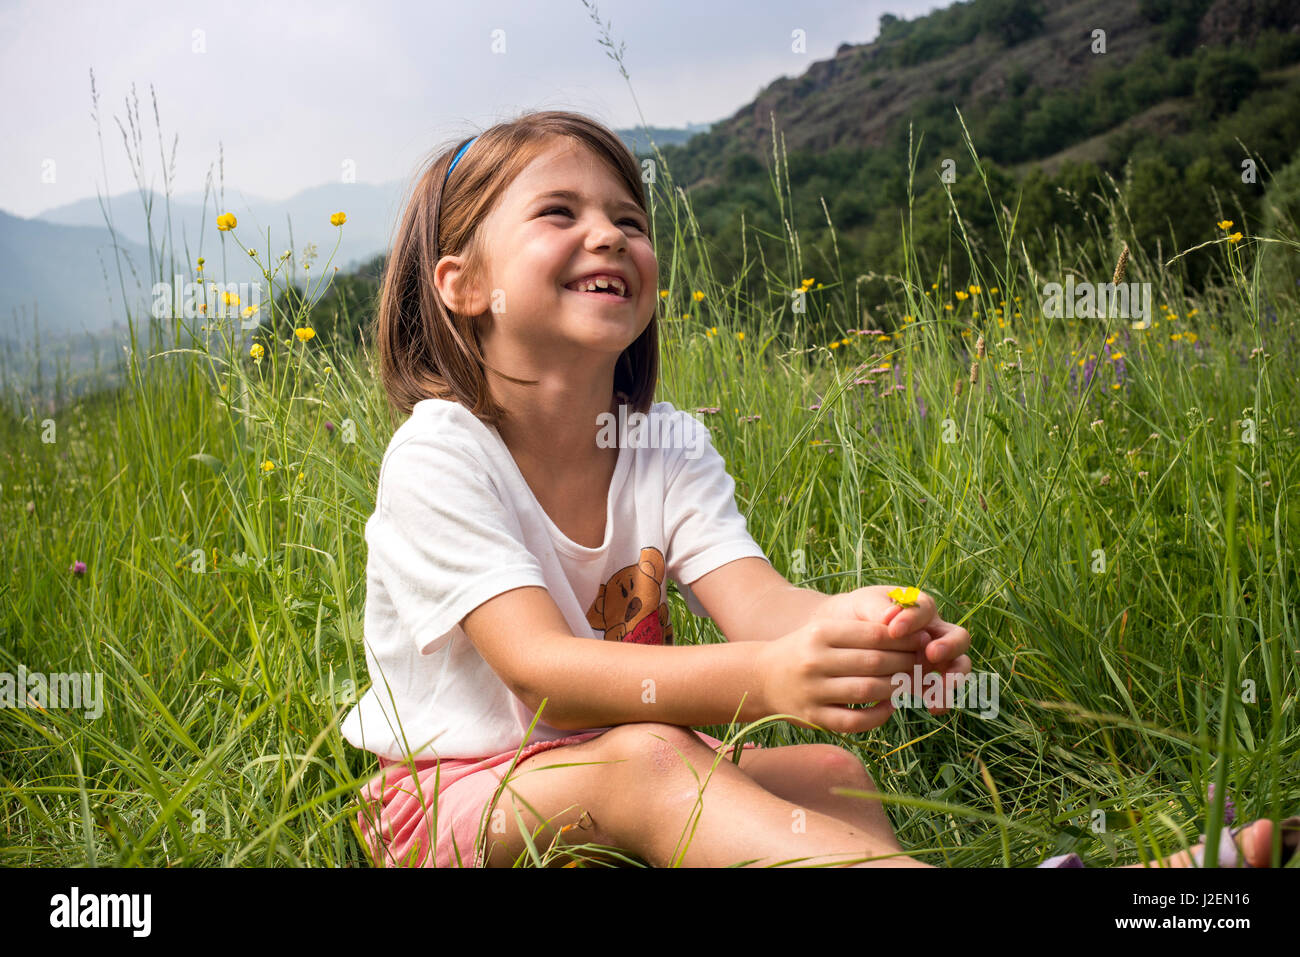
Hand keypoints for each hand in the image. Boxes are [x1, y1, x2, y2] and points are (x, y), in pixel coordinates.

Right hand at [755, 616, 930, 733]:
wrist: (762, 677)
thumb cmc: (805, 651)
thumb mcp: (824, 631)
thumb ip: (861, 633)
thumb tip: (911, 638)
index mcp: (820, 633)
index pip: (873, 634)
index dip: (904, 639)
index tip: (923, 641)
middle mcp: (814, 660)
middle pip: (873, 662)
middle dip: (905, 663)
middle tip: (922, 665)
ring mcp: (812, 691)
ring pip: (867, 690)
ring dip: (895, 688)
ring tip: (908, 684)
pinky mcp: (812, 717)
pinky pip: (854, 721)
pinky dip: (878, 716)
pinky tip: (889, 707)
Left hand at [812, 586, 972, 715]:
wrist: (846, 635)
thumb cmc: (859, 613)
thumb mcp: (864, 604)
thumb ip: (878, 609)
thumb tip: (891, 618)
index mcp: (919, 608)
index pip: (926, 610)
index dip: (913, 620)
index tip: (893, 630)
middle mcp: (933, 632)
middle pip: (959, 637)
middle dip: (949, 646)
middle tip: (931, 654)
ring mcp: (933, 657)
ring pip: (958, 665)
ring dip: (953, 677)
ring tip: (939, 689)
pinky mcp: (926, 679)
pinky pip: (942, 690)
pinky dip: (941, 699)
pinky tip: (931, 706)